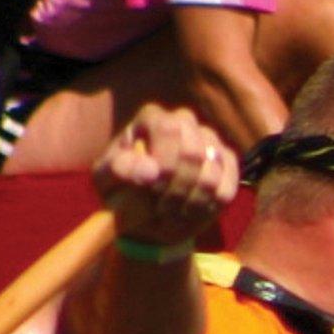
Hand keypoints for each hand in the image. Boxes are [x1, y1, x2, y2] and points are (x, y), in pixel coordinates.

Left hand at [92, 104, 234, 246]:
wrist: (145, 214)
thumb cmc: (121, 190)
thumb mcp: (106, 181)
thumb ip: (119, 169)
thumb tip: (149, 170)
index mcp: (152, 119)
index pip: (168, 129)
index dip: (164, 162)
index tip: (153, 187)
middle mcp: (185, 122)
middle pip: (193, 152)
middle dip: (177, 188)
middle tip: (161, 208)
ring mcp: (209, 141)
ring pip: (212, 173)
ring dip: (190, 202)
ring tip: (171, 213)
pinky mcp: (227, 164)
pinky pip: (227, 188)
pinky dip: (207, 208)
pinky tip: (189, 212)